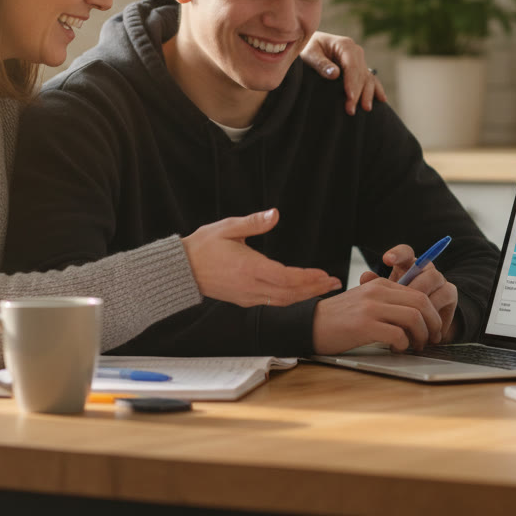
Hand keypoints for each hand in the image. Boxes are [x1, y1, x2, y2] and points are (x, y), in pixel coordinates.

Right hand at [182, 209, 341, 306]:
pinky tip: (300, 292)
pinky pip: (272, 301)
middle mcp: (250, 286)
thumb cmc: (203, 246)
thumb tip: (274, 214)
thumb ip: (253, 222)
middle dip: (313, 288)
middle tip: (334, 283)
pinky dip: (290, 298)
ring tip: (323, 287)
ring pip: (282, 300)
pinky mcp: (244, 299)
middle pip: (289, 293)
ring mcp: (247, 296)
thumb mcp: (227, 227)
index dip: (307, 278)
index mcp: (248, 267)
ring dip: (305, 295)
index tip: (324, 274)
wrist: (182, 269)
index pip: (285, 277)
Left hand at [301, 31, 387, 115]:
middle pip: (360, 74)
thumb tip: (335, 74)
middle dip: (358, 93)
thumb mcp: (309, 53)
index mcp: (345, 45)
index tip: (350, 97)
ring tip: (366, 109)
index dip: (352, 82)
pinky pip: (370, 78)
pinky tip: (381, 99)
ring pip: (367, 78)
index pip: (351, 66)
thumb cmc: (307, 48)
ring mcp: (359, 60)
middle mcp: (355, 51)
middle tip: (351, 110)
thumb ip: (321, 63)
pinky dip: (375, 88)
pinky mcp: (358, 68)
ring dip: (368, 93)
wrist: (310, 43)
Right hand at [311, 277, 441, 353]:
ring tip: (416, 346)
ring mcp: (370, 308)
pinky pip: (397, 334)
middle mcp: (377, 292)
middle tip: (433, 338)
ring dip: (421, 335)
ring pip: (414, 318)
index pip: (418, 293)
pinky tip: (396, 349)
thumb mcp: (363, 301)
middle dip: (433, 323)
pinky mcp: (364, 325)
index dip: (432, 313)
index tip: (434, 328)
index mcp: (379, 285)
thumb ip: (386, 303)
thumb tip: (414, 317)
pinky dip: (403, 344)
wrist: (309, 325)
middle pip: (421, 303)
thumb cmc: (337, 319)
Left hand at [360, 243, 459, 342]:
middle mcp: (424, 270)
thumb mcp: (385, 300)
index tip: (386, 260)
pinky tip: (424, 320)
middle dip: (412, 282)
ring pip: (434, 278)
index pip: (405, 253)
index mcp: (407, 266)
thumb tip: (366, 276)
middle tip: (402, 299)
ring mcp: (439, 280)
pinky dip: (434, 308)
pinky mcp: (450, 293)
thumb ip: (374, 287)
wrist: (420, 330)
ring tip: (412, 312)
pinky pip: (445, 294)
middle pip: (423, 265)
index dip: (397, 254)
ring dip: (422, 295)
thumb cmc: (400, 311)